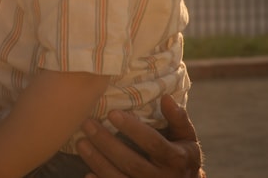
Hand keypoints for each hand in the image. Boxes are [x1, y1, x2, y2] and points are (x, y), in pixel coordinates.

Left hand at [74, 95, 203, 177]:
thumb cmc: (182, 156)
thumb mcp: (186, 137)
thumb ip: (177, 118)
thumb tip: (165, 97)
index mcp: (176, 159)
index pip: (153, 143)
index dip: (132, 129)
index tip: (112, 113)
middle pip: (131, 162)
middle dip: (107, 143)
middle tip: (87, 124)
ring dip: (98, 162)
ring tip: (81, 143)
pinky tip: (87, 172)